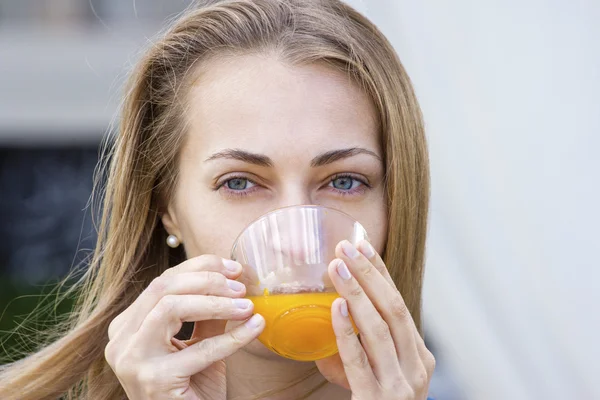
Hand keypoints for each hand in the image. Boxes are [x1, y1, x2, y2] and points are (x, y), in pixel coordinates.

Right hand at [104, 255, 264, 399]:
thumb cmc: (192, 389)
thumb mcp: (199, 344)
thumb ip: (207, 314)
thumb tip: (232, 279)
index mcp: (128, 326)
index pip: (162, 281)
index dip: (200, 268)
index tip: (233, 268)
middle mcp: (122, 340)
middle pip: (163, 287)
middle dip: (208, 280)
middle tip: (240, 287)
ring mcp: (133, 360)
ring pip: (172, 307)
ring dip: (216, 302)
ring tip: (246, 306)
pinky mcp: (155, 381)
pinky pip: (201, 349)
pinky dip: (233, 336)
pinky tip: (255, 327)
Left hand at [316, 240, 434, 399]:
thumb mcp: (375, 373)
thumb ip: (360, 346)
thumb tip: (330, 310)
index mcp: (419, 355)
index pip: (400, 303)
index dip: (381, 272)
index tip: (362, 244)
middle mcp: (417, 367)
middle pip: (395, 309)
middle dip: (370, 274)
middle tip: (346, 247)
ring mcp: (402, 386)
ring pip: (381, 329)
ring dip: (358, 294)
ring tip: (336, 268)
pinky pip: (361, 361)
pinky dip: (348, 332)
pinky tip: (337, 307)